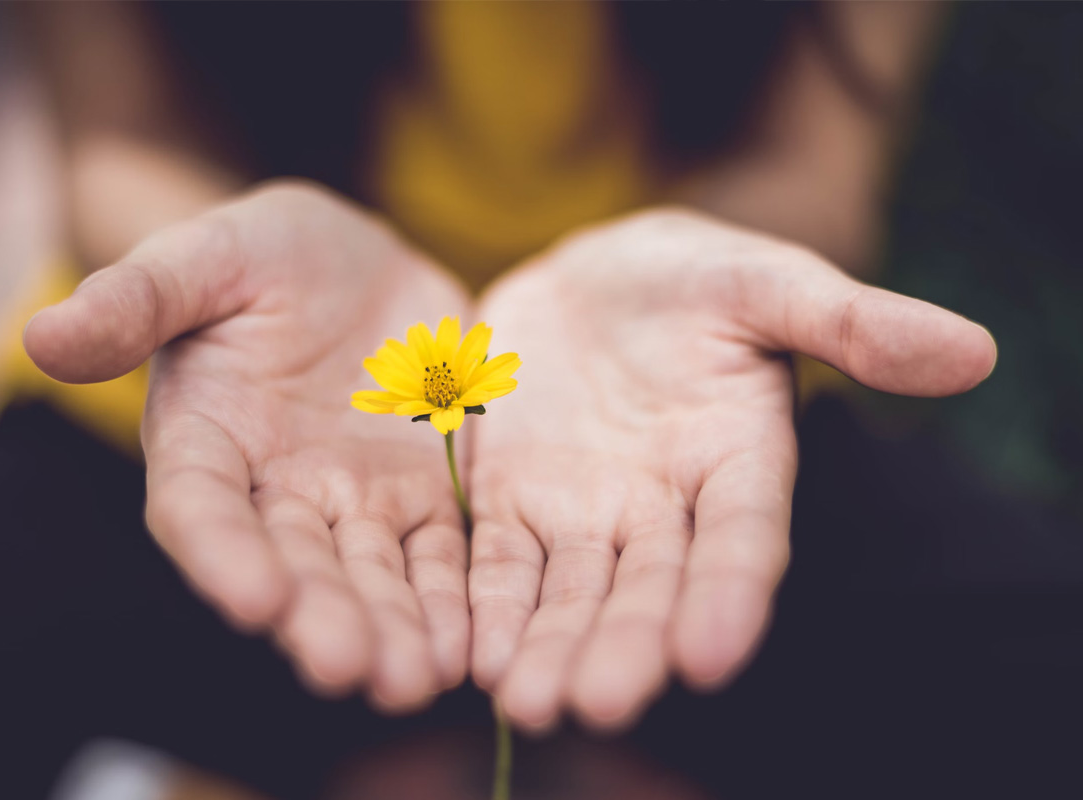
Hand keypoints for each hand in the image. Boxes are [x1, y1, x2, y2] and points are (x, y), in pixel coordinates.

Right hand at [25, 182, 471, 710]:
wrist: (353, 263)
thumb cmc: (261, 255)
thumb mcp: (204, 257)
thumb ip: (137, 298)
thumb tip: (43, 335)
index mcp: (206, 440)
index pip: (202, 508)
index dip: (223, 554)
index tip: (254, 599)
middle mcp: (275, 490)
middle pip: (294, 564)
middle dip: (321, 617)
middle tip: (350, 668)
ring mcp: (354, 499)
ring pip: (371, 575)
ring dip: (392, 629)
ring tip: (415, 679)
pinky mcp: (423, 495)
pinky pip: (439, 554)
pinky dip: (453, 599)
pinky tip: (471, 644)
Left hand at [468, 209, 995, 731]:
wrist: (590, 279)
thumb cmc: (691, 277)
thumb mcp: (764, 282)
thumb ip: (850, 321)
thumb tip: (973, 351)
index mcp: (737, 461)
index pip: (743, 538)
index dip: (730, 594)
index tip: (710, 655)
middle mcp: (663, 507)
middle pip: (648, 588)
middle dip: (625, 645)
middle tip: (598, 703)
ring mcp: (584, 512)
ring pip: (570, 593)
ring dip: (550, 647)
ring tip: (528, 702)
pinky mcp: (512, 502)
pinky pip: (498, 563)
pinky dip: (488, 606)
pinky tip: (473, 655)